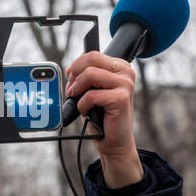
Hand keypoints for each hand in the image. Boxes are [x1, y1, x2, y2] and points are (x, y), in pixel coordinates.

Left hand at [65, 51, 142, 188]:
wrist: (112, 140)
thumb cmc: (101, 116)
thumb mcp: (90, 91)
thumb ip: (83, 76)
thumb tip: (69, 68)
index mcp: (119, 66)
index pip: (92, 55)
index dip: (76, 67)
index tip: (71, 80)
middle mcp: (126, 72)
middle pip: (91, 59)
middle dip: (75, 75)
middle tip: (72, 90)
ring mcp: (126, 84)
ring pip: (90, 74)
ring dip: (78, 90)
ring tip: (79, 102)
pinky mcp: (121, 98)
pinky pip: (90, 95)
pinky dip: (82, 105)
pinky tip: (87, 112)